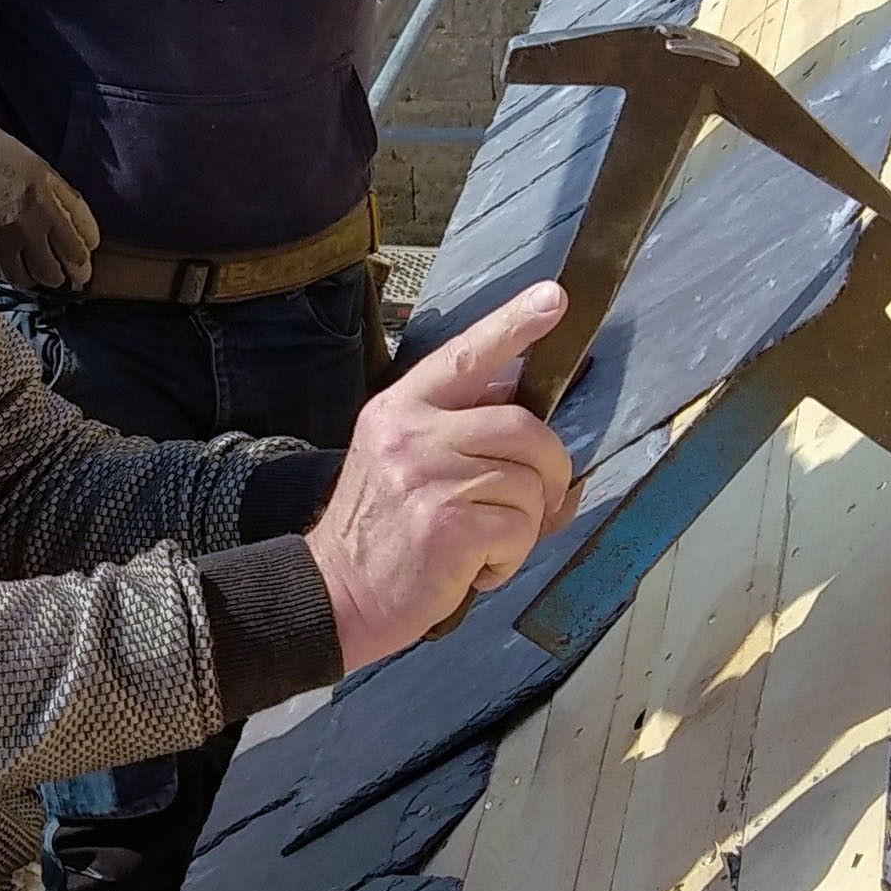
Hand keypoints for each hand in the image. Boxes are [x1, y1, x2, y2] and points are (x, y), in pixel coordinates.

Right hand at [0, 102, 99, 289]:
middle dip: (58, 275)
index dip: (81, 266)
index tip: (80, 268)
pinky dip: (5, 273)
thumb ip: (74, 208)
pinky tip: (9, 262)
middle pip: (49, 274)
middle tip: (57, 272)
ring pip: (21, 279)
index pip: (74, 254)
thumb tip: (90, 244)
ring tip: (33, 268)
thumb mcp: (49, 176)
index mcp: (45, 208)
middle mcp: (22, 230)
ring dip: (32, 277)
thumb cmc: (10, 161)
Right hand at [304, 281, 575, 670]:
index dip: (513, 325)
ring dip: (524, 525)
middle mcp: (412, 433)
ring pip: (529, 485)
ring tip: (485, 544)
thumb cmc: (380, 530)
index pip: (465, 356)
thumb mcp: (402, 460)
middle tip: (537, 500)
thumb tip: (529, 413)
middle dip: (550, 468)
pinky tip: (475, 568)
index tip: (554, 298)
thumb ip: (459, 430)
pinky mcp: (447, 526)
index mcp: (400, 408)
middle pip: (524, 427)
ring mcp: (428, 478)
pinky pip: (520, 530)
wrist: (336, 592)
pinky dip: (510, 558)